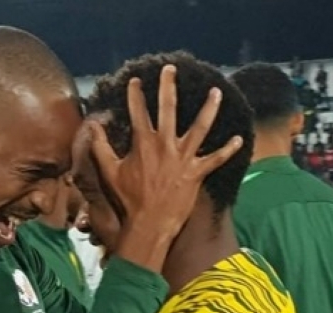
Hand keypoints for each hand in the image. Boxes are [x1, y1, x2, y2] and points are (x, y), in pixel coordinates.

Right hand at [88, 64, 242, 241]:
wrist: (149, 223)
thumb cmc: (129, 199)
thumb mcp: (110, 171)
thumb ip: (100, 146)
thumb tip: (94, 125)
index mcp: (144, 143)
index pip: (138, 111)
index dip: (136, 94)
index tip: (136, 80)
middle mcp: (165, 145)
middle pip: (168, 108)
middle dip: (168, 86)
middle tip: (171, 69)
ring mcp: (183, 158)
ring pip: (200, 127)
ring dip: (209, 108)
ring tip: (216, 92)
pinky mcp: (197, 173)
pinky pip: (216, 159)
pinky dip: (228, 150)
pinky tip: (239, 138)